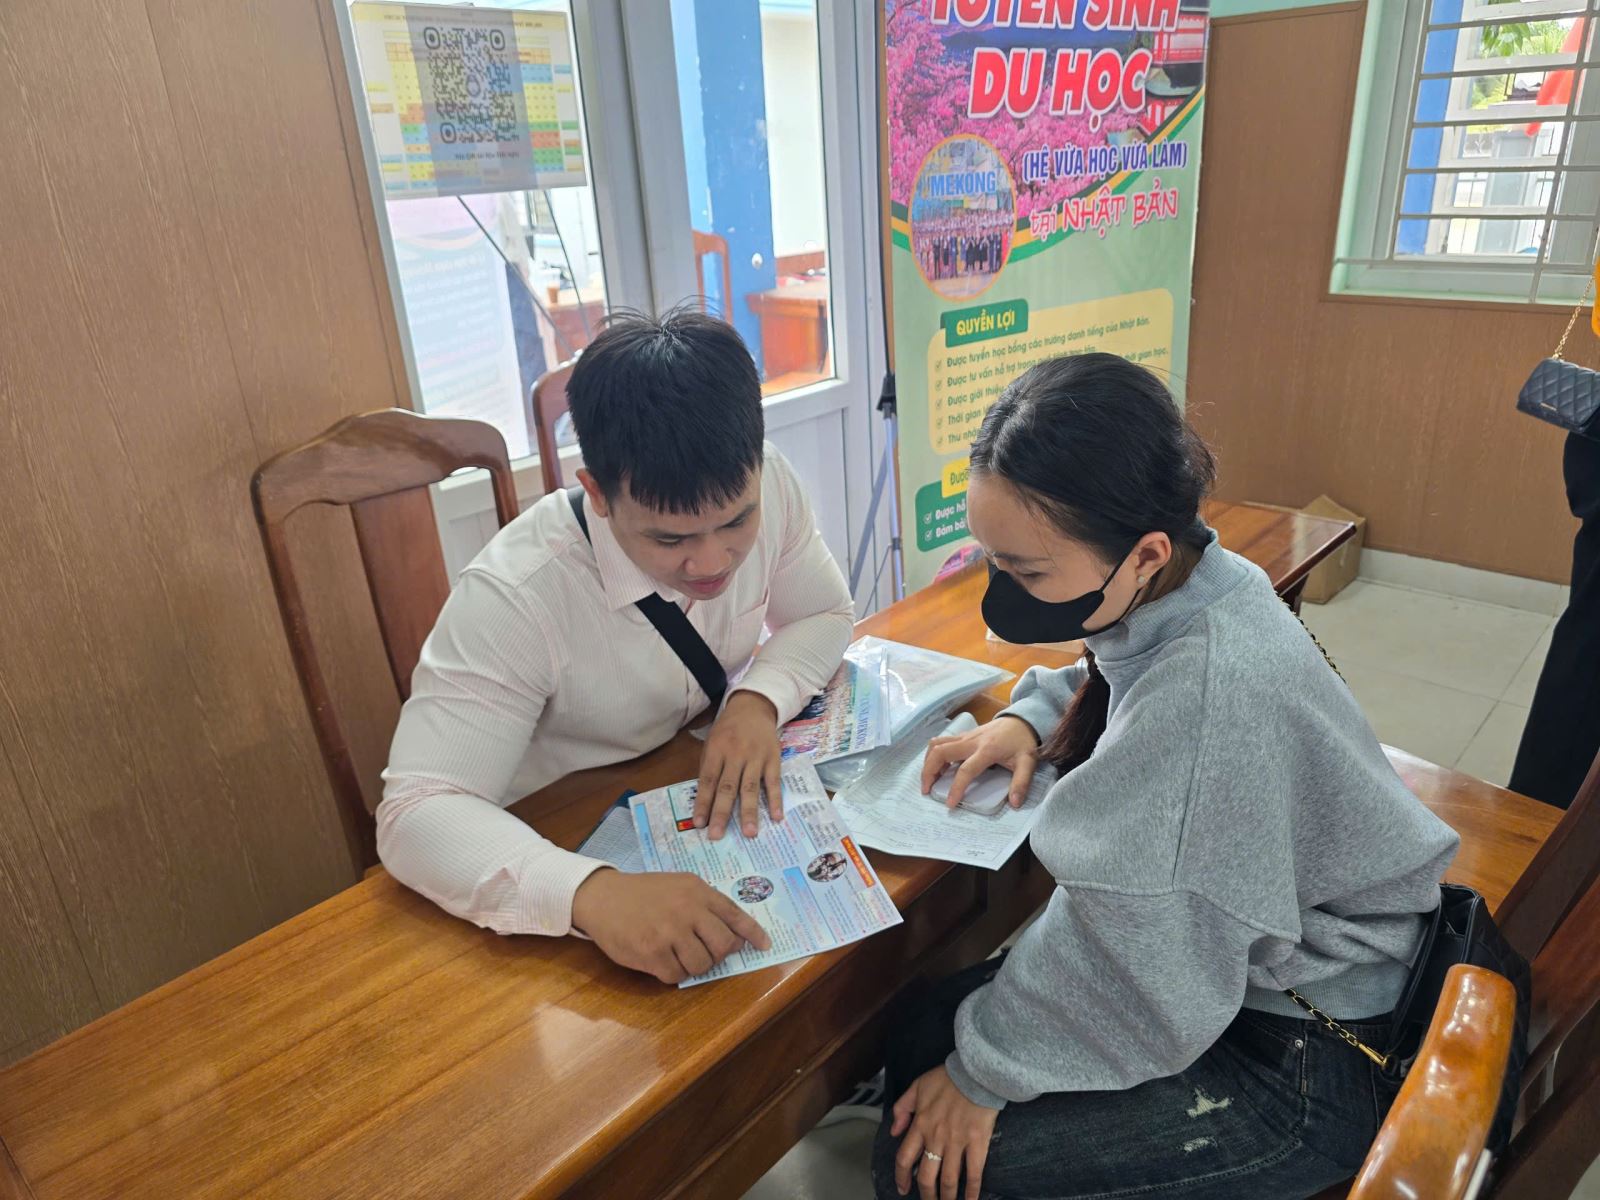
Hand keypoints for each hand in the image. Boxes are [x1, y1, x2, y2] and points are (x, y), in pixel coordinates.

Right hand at [570, 868, 770, 983]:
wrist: (603, 897)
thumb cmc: (644, 893)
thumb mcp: (679, 886)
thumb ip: (705, 905)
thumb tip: (735, 936)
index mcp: (697, 891)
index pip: (735, 914)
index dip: (753, 933)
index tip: (765, 946)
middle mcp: (687, 910)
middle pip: (723, 945)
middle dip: (719, 955)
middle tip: (706, 952)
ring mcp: (669, 932)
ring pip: (702, 964)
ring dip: (694, 966)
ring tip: (678, 954)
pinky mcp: (652, 953)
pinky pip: (676, 976)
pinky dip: (672, 973)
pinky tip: (661, 960)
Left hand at [696, 691, 781, 839]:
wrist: (753, 707)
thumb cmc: (728, 730)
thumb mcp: (712, 743)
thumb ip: (709, 768)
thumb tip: (705, 800)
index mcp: (717, 750)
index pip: (708, 781)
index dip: (703, 803)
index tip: (699, 824)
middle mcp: (736, 755)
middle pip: (728, 788)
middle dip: (722, 813)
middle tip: (717, 835)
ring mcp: (756, 757)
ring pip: (751, 788)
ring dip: (750, 812)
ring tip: (750, 833)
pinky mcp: (773, 759)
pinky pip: (774, 782)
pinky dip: (775, 799)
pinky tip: (776, 816)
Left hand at [891, 1065, 999, 1199]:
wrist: (976, 1072)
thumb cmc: (947, 1078)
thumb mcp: (917, 1086)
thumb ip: (902, 1108)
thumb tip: (894, 1132)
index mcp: (920, 1125)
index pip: (905, 1158)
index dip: (901, 1177)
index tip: (903, 1189)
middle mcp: (936, 1138)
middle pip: (926, 1177)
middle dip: (926, 1195)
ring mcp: (957, 1143)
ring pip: (948, 1179)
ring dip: (947, 1197)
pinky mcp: (978, 1143)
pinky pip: (974, 1173)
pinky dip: (972, 1191)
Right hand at [920, 715, 1039, 809]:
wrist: (1022, 720)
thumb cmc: (1023, 742)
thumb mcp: (1027, 762)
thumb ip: (1021, 782)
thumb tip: (1014, 803)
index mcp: (986, 750)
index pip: (965, 770)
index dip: (956, 788)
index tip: (949, 804)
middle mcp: (971, 742)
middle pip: (940, 752)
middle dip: (929, 771)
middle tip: (926, 790)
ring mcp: (965, 736)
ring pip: (936, 744)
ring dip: (928, 761)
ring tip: (929, 779)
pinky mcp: (963, 735)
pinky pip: (941, 742)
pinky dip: (934, 755)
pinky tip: (939, 768)